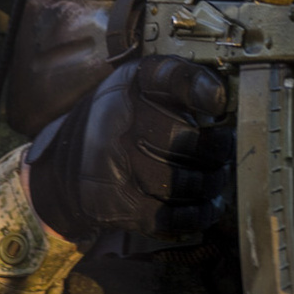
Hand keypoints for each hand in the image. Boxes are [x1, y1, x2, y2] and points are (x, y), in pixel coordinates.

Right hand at [25, 56, 231, 240]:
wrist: (68, 161)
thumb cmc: (122, 118)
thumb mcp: (143, 84)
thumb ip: (183, 81)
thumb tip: (222, 98)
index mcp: (132, 85)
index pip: (169, 77)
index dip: (200, 88)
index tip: (220, 102)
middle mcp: (121, 124)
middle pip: (185, 139)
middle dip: (217, 149)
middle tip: (225, 151)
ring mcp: (119, 167)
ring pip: (183, 181)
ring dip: (212, 182)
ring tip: (217, 176)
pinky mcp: (121, 206)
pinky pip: (172, 216)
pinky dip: (198, 214)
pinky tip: (208, 206)